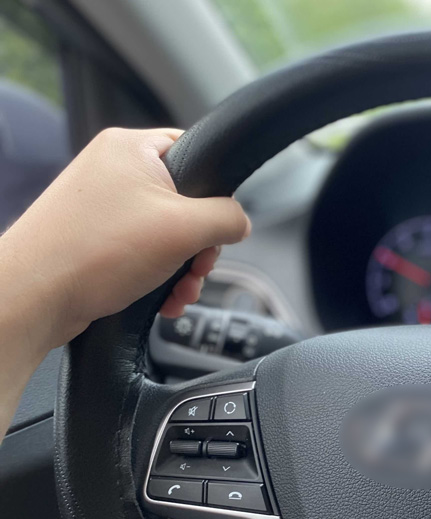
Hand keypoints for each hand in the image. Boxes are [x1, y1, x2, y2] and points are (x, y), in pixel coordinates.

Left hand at [0, 128, 249, 349]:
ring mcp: (102, 205)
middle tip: (197, 267)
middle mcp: (113, 170)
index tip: (216, 225)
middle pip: (187, 201)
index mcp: (131, 148)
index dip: (216, 191)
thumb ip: (227, 218)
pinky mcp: (95, 237)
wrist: (32, 298)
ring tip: (179, 292)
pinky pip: (145, 251)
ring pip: (169, 232)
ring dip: (184, 268)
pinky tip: (162, 299)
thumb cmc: (93, 254)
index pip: (197, 152)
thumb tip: (240, 223)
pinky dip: (160, 277)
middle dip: (200, 245)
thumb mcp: (184, 229)